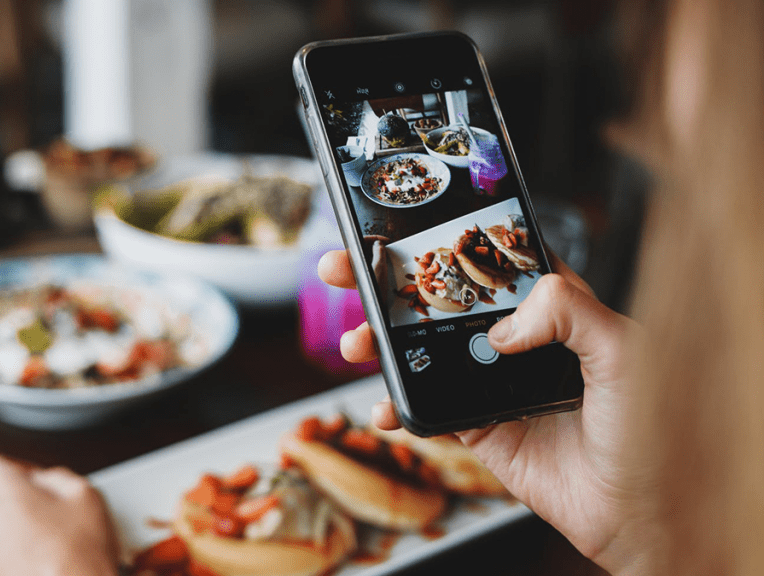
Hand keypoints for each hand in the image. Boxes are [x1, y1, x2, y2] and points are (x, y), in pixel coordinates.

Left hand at [0, 454, 118, 575]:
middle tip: (47, 514)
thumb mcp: (84, 492)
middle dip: (13, 503)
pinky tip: (35, 562)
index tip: (41, 485)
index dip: (22, 474)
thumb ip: (56, 476)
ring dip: (7, 532)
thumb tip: (47, 482)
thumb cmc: (77, 551)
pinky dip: (4, 559)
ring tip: (44, 543)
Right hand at [318, 250, 658, 575]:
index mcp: (555, 306)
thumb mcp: (626, 351)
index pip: (489, 258)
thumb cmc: (652, 430)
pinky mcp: (479, 425)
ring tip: (356, 343)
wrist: (638, 511)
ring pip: (422, 350)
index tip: (396, 227)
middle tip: (344, 269)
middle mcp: (518, 339)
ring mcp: (492, 381)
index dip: (442, 238)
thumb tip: (501, 326)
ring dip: (379, 343)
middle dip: (385, 283)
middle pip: (440, 299)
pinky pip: (426, 408)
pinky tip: (383, 406)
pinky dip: (396, 407)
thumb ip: (570, 312)